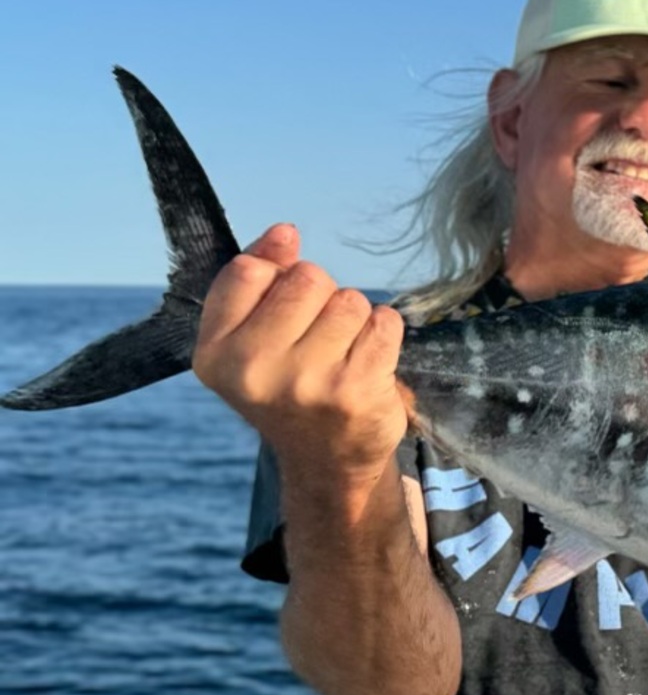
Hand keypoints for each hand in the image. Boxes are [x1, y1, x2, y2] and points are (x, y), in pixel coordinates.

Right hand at [192, 224, 408, 489]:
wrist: (327, 462)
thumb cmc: (290, 387)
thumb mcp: (255, 337)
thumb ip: (262, 278)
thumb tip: (284, 232)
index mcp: (215, 353)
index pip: (249, 270)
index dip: (277, 276)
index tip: (285, 307)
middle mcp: (252, 369)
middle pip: (307, 278)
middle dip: (322, 296)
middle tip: (319, 339)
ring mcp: (305, 382)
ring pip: (350, 299)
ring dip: (356, 317)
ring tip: (343, 353)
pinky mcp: (354, 391)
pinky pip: (384, 322)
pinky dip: (384, 333)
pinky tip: (367, 362)